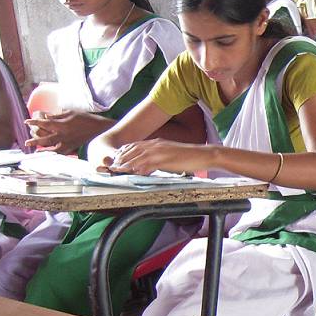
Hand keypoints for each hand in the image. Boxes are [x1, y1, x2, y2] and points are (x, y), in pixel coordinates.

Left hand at [25, 110, 107, 153]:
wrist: (99, 129)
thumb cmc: (86, 118)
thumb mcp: (71, 113)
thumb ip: (57, 116)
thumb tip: (46, 117)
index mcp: (62, 125)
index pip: (45, 123)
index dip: (34, 122)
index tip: (26, 121)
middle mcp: (63, 135)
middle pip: (45, 139)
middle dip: (34, 141)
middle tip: (26, 143)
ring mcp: (68, 143)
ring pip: (52, 148)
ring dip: (43, 150)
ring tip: (36, 151)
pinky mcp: (73, 147)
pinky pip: (61, 152)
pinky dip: (54, 154)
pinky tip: (50, 154)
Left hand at [97, 139, 216, 174]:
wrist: (203, 154)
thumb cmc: (189, 157)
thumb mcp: (170, 157)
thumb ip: (157, 160)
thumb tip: (147, 167)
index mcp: (157, 143)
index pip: (135, 146)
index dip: (124, 153)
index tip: (116, 160)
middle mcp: (156, 144)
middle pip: (133, 150)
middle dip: (120, 158)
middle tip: (111, 167)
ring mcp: (160, 150)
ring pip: (137, 156)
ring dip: (125, 163)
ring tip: (116, 170)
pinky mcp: (164, 158)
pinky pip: (147, 163)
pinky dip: (137, 167)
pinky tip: (132, 172)